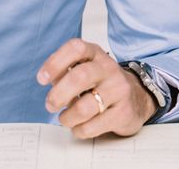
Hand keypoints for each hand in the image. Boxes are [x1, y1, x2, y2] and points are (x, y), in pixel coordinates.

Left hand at [36, 38, 156, 137]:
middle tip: (50, 104)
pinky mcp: (123, 112)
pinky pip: (92, 126)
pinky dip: (79, 130)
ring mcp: (118, 90)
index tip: (42, 79)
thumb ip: (65, 71)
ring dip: (67, 117)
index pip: (76, 48)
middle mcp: (109, 68)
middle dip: (58, 95)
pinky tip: (81, 126)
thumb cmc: (102, 83)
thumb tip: (47, 76)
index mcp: (96, 54)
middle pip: (79, 77)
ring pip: (84, 107)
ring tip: (66, 118)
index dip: (55, 62)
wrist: (137, 97)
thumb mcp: (85, 69)